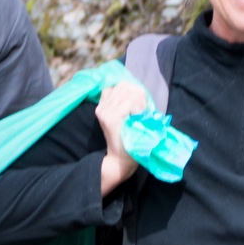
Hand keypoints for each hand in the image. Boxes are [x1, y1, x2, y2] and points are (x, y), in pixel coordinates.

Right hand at [94, 79, 149, 194]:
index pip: (120, 85)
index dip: (134, 91)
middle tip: (142, 110)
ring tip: (140, 115)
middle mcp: (101, 106)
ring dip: (139, 102)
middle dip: (138, 94)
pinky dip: (138, 108)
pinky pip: (128, 102)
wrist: (122, 159)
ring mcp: (104, 111)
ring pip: (126, 92)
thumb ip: (130, 102)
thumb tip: (140, 89)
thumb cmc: (129, 138)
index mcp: (104, 104)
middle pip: (123, 85)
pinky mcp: (109, 117)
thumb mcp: (128, 116)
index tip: (140, 105)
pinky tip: (138, 118)